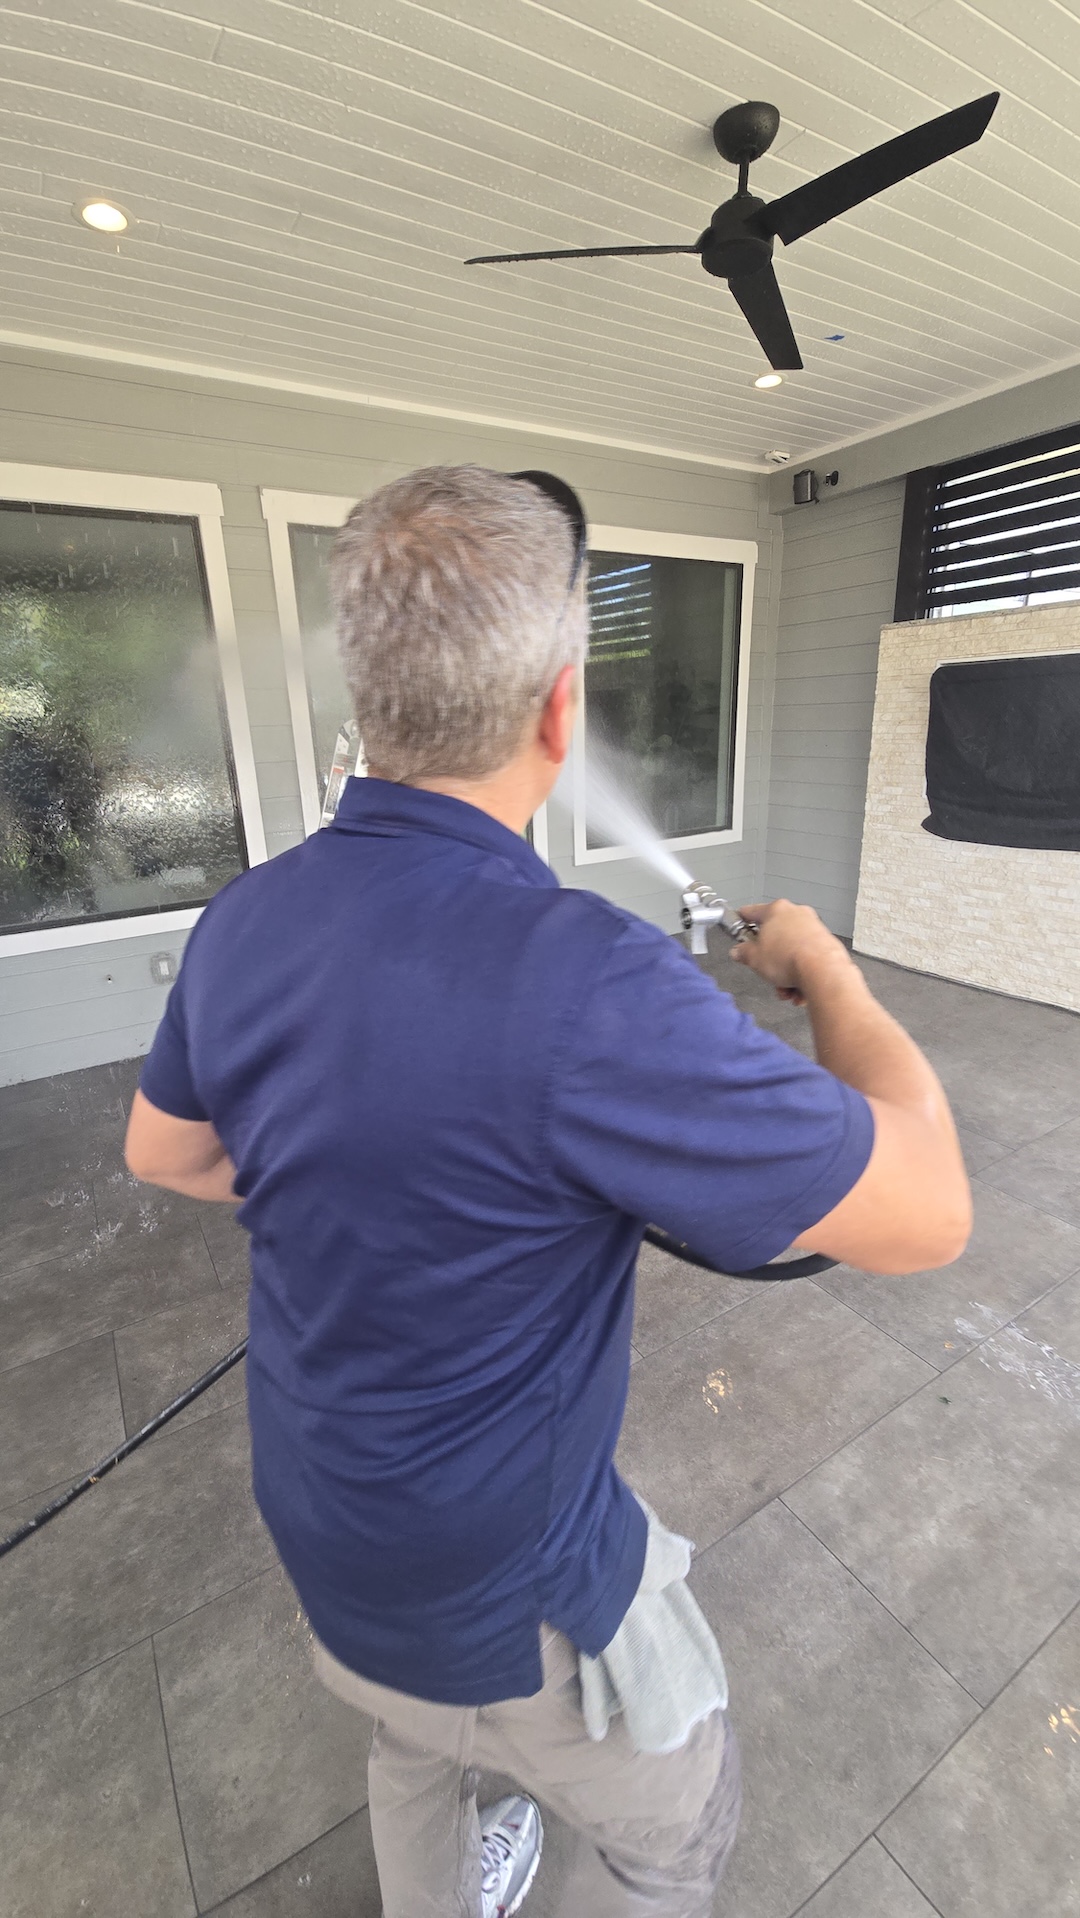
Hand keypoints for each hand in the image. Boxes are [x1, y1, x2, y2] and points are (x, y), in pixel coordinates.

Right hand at [730, 899, 850, 1002]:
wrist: (822, 970)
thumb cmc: (791, 958)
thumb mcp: (754, 959)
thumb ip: (743, 953)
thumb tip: (740, 952)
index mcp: (776, 910)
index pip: (751, 912)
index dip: (741, 920)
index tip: (738, 926)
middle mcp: (796, 914)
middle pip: (774, 936)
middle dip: (769, 958)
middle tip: (764, 969)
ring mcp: (813, 927)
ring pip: (791, 951)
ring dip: (785, 972)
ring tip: (784, 988)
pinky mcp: (826, 942)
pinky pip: (807, 958)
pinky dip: (801, 974)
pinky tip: (798, 989)